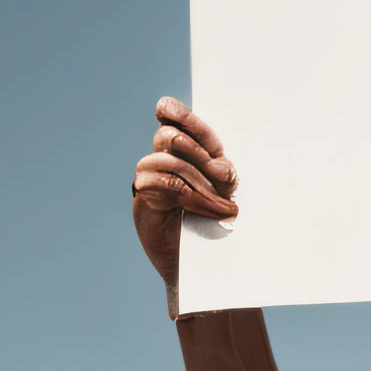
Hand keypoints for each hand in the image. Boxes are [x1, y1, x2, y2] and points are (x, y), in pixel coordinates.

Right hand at [130, 98, 237, 290]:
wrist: (196, 262)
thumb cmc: (212, 223)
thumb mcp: (224, 192)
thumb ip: (223, 174)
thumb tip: (223, 168)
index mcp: (182, 150)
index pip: (175, 122)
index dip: (177, 114)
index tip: (167, 107)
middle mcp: (162, 158)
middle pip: (169, 137)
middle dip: (201, 155)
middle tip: (226, 180)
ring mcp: (149, 177)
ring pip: (171, 163)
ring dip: (203, 185)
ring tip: (225, 208)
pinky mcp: (144, 198)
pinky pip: (167, 185)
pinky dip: (193, 198)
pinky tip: (210, 211)